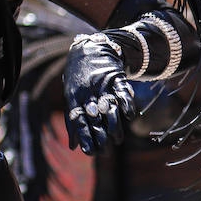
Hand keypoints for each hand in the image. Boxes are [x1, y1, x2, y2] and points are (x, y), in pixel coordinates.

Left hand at [63, 34, 134, 154]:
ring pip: (110, 109)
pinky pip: (122, 92)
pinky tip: (129, 116)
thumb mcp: (71, 96)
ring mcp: (102, 85)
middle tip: (104, 152)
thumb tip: (72, 147)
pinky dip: (127, 104)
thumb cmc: (78, 77)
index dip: (84, 137)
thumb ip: (73, 121)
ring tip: (117, 140)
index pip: (79, 121)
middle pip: (95, 119)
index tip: (89, 152)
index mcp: (74, 97)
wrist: (89, 47)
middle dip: (100, 137)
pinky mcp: (116, 77)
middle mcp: (88, 93)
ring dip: (114, 126)